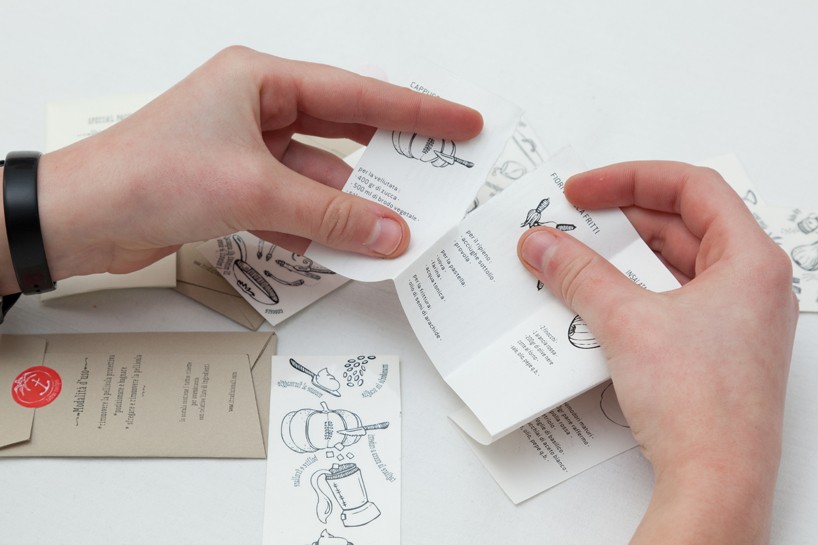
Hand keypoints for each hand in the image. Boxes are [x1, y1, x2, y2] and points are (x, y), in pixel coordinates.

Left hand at [0, 46, 481, 293]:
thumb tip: (390, 231)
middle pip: (345, 134)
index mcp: (261, 81)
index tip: (460, 121)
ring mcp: (247, 151)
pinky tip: (346, 248)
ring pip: (321, 180)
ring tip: (398, 228)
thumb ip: (331, 216)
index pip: (357, 94)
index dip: (416, 111)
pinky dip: (320, 229)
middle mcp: (257, 109)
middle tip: (441, 172)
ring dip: (353, 208)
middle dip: (391, 160)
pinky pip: (296, 207)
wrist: (82, 219)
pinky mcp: (236, 188)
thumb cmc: (146, 176)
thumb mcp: (255, 190)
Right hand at [518, 162, 796, 543]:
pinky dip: (630, 293)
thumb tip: (544, 244)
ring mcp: (733, 320)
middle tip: (570, 221)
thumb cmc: (703, 405)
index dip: (631, 179)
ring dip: (620, 259)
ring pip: (672, 265)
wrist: (716, 481)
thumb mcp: (627, 321)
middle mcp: (751, 286)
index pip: (693, 187)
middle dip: (619, 220)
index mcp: (752, 261)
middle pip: (681, 225)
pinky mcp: (712, 349)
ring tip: (572, 258)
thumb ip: (578, 274)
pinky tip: (592, 300)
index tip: (584, 190)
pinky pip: (668, 301)